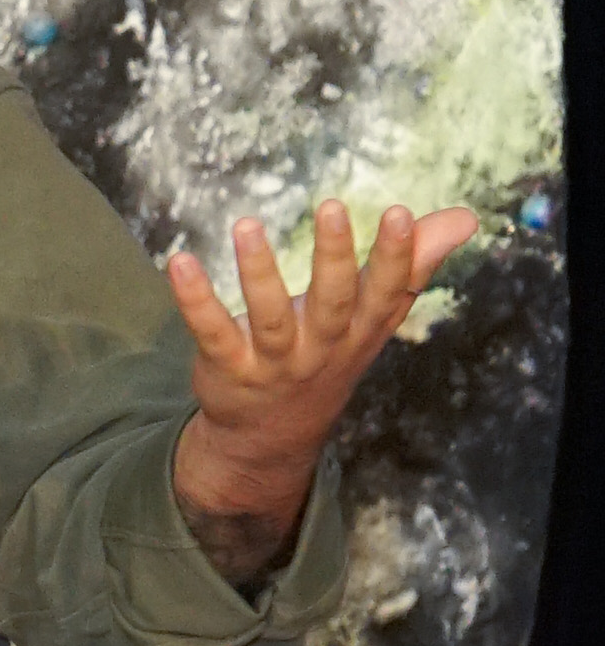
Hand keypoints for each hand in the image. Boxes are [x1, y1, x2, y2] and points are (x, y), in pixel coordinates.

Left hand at [168, 196, 476, 526]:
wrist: (272, 438)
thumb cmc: (329, 354)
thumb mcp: (373, 317)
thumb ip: (414, 265)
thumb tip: (467, 218)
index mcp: (360, 330)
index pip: (386, 293)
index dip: (397, 258)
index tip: (402, 213)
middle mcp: (320, 348)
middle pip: (332, 305)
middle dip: (334, 259)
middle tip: (332, 206)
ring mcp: (273, 363)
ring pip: (269, 319)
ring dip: (258, 272)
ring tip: (247, 224)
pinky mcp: (227, 369)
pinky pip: (210, 332)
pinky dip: (194, 300)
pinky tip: (179, 261)